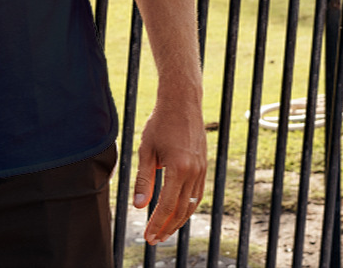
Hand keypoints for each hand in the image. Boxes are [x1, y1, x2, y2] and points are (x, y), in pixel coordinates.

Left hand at [133, 98, 207, 244]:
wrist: (182, 102)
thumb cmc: (161, 122)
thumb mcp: (147, 149)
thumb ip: (144, 179)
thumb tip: (139, 206)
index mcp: (178, 168)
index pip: (167, 205)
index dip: (157, 223)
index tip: (148, 236)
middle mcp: (194, 171)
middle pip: (181, 210)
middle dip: (167, 227)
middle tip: (154, 239)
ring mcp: (201, 169)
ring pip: (192, 204)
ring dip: (178, 220)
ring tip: (165, 230)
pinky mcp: (203, 166)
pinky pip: (197, 193)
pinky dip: (187, 206)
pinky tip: (177, 211)